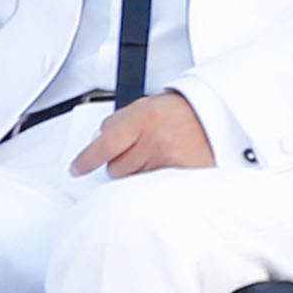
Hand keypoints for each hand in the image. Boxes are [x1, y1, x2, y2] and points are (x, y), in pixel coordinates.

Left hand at [71, 91, 213, 176]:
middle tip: (134, 153)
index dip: (86, 160)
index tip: (76, 169)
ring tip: (154, 158)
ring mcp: (169, 161)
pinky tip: (163, 168)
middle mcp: (155, 140)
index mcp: (144, 118)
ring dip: (137, 173)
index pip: (105, 145)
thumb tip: (95, 142)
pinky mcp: (182, 177)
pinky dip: (154, 182)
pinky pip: (154, 188)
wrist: (216, 117)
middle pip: (116, 169)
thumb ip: (117, 123)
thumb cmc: (181, 111)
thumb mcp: (145, 105)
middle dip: (119, 164)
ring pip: (133, 181)